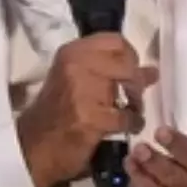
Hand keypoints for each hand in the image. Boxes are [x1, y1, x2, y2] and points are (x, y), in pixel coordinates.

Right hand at [16, 34, 157, 186]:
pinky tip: (127, 127)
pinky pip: (126, 116)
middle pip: (127, 62)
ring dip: (136, 103)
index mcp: (72, 53)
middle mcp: (76, 65)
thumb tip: (152, 70)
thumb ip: (110, 71)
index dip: (131, 56)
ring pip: (129, 86)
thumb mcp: (77, 82)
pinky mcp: (90, 117)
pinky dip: (132, 123)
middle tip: (133, 96)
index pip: (115, 40)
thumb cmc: (56, 112)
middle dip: (136, 81)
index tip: (130, 71)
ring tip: (130, 112)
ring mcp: (82, 91)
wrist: (34, 146)